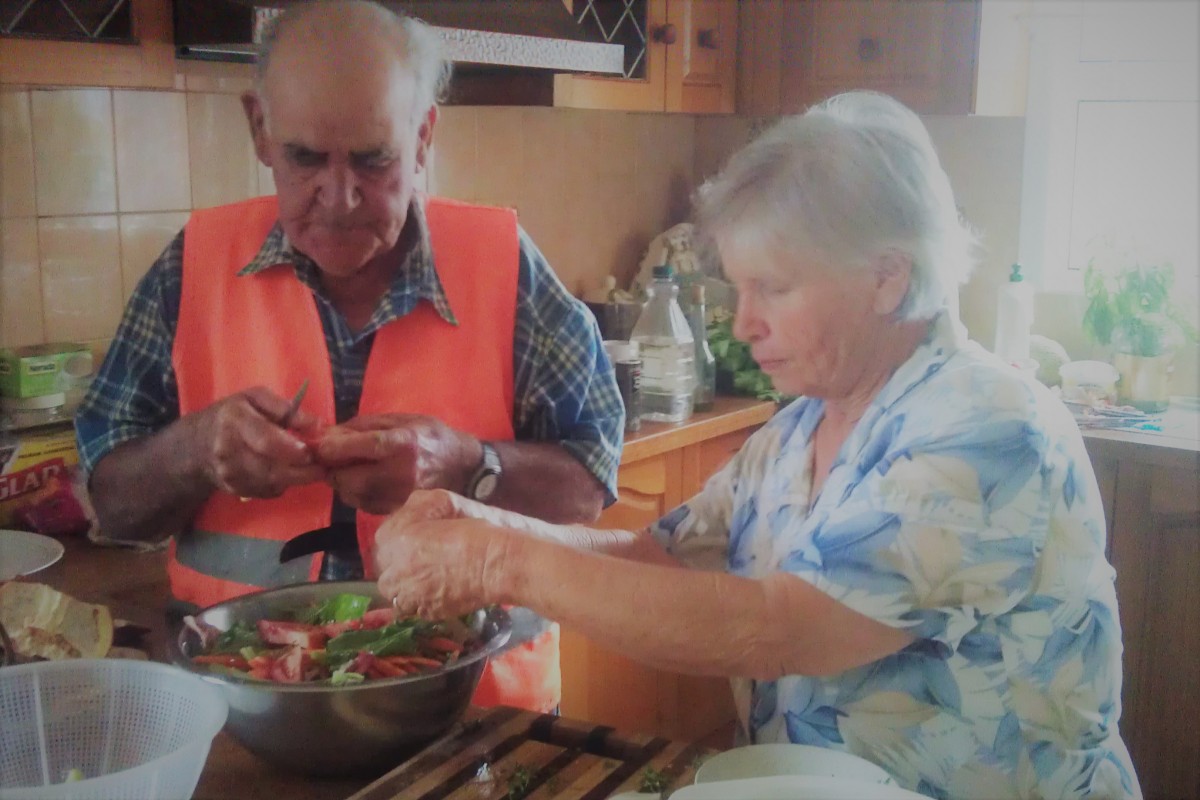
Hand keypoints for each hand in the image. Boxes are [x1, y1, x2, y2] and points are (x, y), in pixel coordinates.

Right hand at [194, 387, 325, 498]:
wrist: (196, 445)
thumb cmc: (232, 415)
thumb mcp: (254, 398)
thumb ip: (284, 408)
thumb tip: (314, 424)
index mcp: (234, 420)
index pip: (265, 439)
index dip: (290, 448)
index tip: (310, 451)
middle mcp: (228, 450)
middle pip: (270, 467)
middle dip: (301, 469)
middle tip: (321, 465)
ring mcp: (229, 474)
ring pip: (271, 482)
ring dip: (296, 478)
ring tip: (313, 469)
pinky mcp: (234, 489)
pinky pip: (267, 491)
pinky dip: (283, 484)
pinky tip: (290, 473)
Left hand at [314, 414, 479, 514]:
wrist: (464, 469)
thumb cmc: (432, 438)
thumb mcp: (402, 420)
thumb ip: (363, 426)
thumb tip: (327, 433)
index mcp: (404, 444)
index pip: (362, 446)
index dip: (333, 446)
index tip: (317, 444)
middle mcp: (402, 473)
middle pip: (349, 477)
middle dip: (332, 467)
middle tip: (328, 458)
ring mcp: (400, 497)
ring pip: (351, 494)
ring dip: (341, 481)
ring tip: (347, 468)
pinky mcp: (397, 511)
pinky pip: (362, 504)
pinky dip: (354, 493)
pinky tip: (362, 481)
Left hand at [374, 495, 514, 618]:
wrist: (492, 563)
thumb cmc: (470, 528)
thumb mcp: (442, 500)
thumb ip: (418, 505)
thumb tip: (412, 512)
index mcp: (391, 539)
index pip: (384, 539)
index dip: (401, 538)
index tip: (417, 537)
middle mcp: (392, 570)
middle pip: (386, 570)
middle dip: (399, 566)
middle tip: (422, 560)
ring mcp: (407, 595)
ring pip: (396, 594)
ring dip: (406, 586)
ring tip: (428, 579)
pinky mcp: (425, 613)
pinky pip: (415, 609)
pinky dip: (423, 602)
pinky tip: (439, 592)